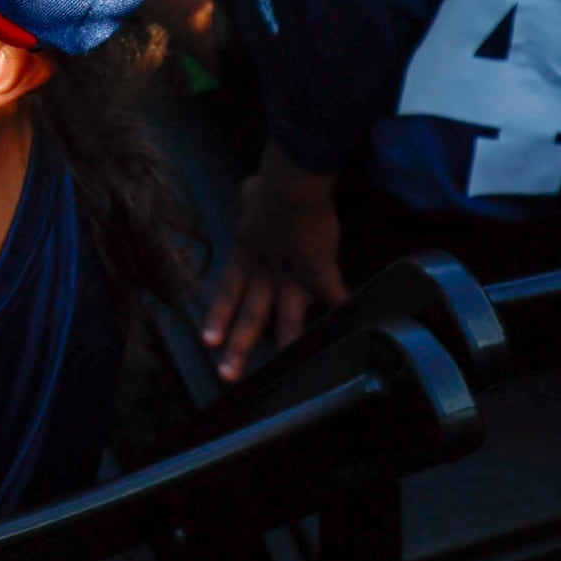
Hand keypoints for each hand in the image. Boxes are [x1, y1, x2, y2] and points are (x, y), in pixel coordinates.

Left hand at [198, 147, 346, 379]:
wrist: (291, 184)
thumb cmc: (268, 185)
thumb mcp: (250, 195)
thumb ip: (248, 201)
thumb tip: (248, 191)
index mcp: (246, 257)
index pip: (228, 294)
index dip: (218, 318)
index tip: (209, 342)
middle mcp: (266, 274)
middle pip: (251, 318)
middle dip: (239, 348)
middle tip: (228, 376)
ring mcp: (293, 278)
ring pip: (288, 321)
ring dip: (286, 347)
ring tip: (283, 375)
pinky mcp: (319, 273)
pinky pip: (335, 297)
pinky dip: (344, 312)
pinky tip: (352, 333)